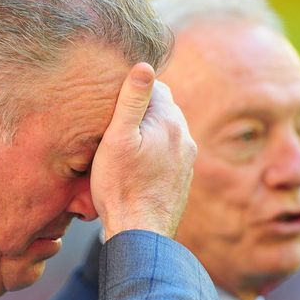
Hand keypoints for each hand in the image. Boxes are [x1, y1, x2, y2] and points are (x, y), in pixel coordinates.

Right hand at [91, 62, 195, 239]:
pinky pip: (168, 155)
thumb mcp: (117, 139)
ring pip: (166, 133)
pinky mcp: (182, 179)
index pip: (156, 87)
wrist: (141, 233)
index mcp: (170, 122)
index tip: (113, 101)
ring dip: (149, 133)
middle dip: (142, 111)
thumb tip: (144, 65)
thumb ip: (131, 100)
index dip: (132, 90)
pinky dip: (154, 154)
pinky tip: (136, 167)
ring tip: (124, 145)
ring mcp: (186, 161)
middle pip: (163, 110)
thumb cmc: (121, 187)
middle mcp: (185, 138)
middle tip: (115, 121)